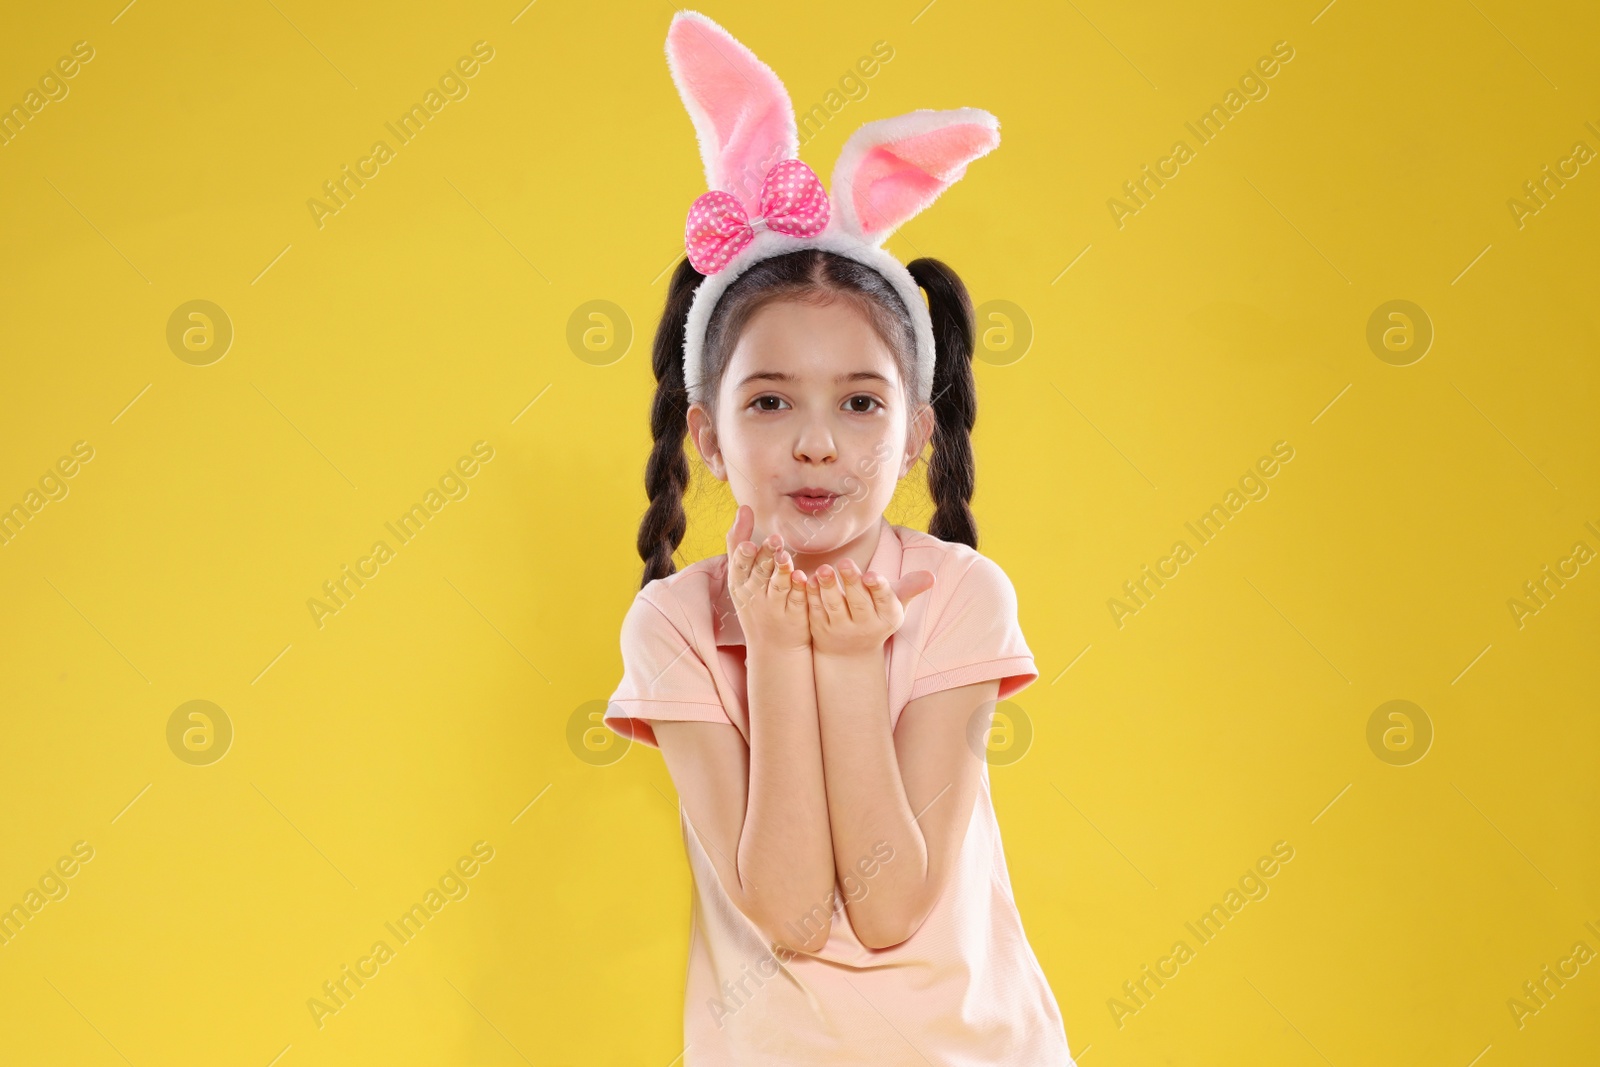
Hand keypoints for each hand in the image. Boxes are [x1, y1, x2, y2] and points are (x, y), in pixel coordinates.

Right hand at [725, 504, 810, 651]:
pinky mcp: (792, 616)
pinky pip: (796, 600)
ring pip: (777, 585)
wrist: (772, 648)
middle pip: (759, 573)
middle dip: (766, 558)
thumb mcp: (741, 577)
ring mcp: (772, 606)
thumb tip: (744, 506)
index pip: (738, 565)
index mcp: (739, 582)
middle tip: (775, 541)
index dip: (744, 555)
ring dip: (782, 570)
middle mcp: (753, 594)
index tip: (749, 544)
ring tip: (785, 557)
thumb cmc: (756, 602)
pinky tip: (803, 578)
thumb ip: (740, 543)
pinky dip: (799, 589)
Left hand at [806, 556, 934, 657]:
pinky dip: (811, 596)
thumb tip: (931, 576)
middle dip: (851, 583)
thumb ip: (910, 588)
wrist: (851, 652)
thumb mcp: (896, 605)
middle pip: (858, 603)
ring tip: (823, 569)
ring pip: (834, 607)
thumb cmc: (877, 616)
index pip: (883, 601)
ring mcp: (841, 629)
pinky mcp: (820, 629)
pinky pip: (816, 611)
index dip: (878, 588)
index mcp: (886, 617)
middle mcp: (865, 626)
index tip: (872, 575)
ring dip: (828, 588)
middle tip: (844, 562)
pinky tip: (807, 580)